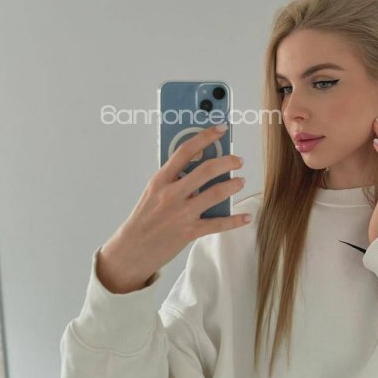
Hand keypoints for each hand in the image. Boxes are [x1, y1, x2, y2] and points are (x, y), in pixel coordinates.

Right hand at [97, 124, 248, 292]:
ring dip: (233, 185)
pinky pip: (218, 224)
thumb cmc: (144, 217)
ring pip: (215, 194)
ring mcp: (181, 213)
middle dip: (227, 161)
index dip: (205, 137)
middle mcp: (171, 194)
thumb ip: (173, 177)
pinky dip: (235, 220)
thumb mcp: (153, 191)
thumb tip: (200, 161)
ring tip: (240, 181)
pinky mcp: (189, 232)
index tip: (220, 129)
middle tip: (237, 160)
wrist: (132, 249)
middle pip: (206, 170)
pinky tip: (246, 217)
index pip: (185, 150)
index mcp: (160, 180)